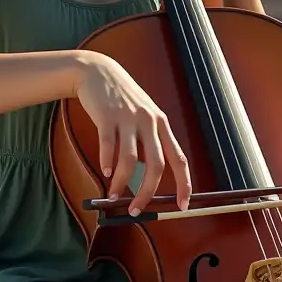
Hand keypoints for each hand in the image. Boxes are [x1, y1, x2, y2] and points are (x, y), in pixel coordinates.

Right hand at [72, 52, 191, 215]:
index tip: (182, 205)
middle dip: (147, 192)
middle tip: (136, 210)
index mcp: (161, 123)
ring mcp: (128, 118)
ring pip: (129, 160)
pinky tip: (105, 173)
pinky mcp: (107, 116)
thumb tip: (146, 178)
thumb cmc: (122, 99)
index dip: (183, 184)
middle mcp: (149, 121)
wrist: (98, 72)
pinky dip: (106, 163)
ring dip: (122, 184)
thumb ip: (147, 142)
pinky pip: (108, 146)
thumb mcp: (142, 116)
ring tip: (113, 195)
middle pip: (156, 165)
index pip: (179, 159)